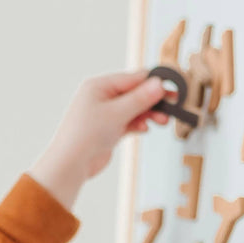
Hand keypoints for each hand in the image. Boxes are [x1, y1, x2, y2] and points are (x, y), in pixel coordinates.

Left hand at [28, 69, 170, 209]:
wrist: (71, 164)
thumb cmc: (85, 135)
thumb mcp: (116, 113)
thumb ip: (140, 98)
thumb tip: (158, 83)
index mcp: (99, 86)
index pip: (133, 78)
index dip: (153, 83)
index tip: (171, 88)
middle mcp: (101, 97)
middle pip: (135, 93)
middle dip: (153, 100)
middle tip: (172, 105)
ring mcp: (105, 114)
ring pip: (134, 109)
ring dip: (148, 114)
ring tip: (163, 121)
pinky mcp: (108, 129)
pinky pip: (129, 122)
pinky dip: (138, 124)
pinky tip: (145, 129)